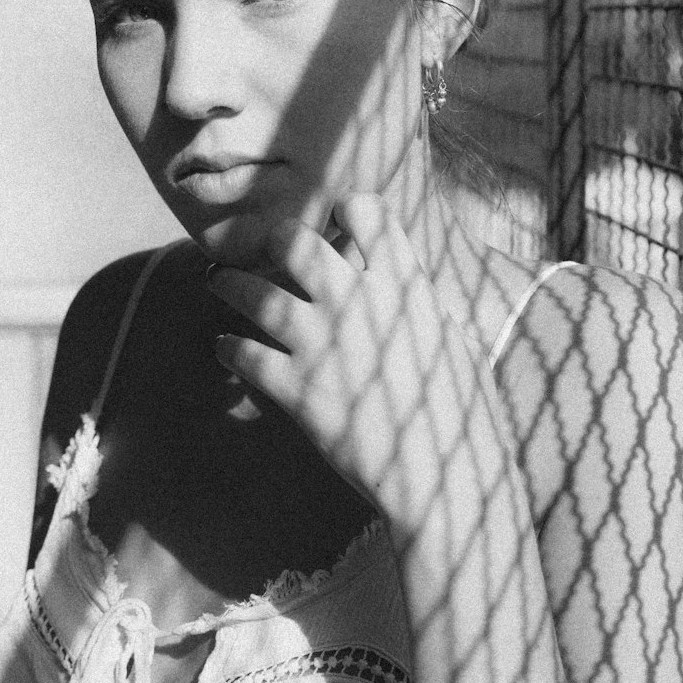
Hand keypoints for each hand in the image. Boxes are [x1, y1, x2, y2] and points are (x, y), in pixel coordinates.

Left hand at [207, 193, 465, 511]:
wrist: (444, 472)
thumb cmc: (463, 411)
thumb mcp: (459, 342)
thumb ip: (433, 313)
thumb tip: (432, 302)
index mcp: (402, 283)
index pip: (367, 211)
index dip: (350, 210)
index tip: (337, 222)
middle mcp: (355, 300)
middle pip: (294, 240)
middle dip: (276, 239)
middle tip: (268, 249)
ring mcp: (321, 341)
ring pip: (254, 292)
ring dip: (230, 285)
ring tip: (219, 283)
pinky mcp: (296, 387)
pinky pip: (244, 354)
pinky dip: (228, 347)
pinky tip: (224, 347)